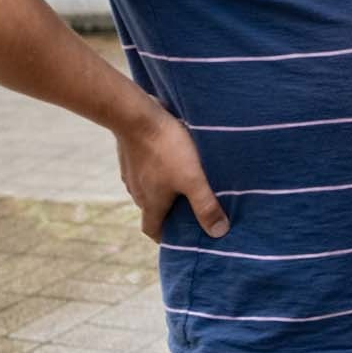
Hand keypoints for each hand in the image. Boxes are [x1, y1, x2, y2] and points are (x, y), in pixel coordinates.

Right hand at [115, 104, 228, 241]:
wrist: (136, 115)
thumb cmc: (166, 148)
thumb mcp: (192, 179)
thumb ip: (205, 205)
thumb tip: (219, 233)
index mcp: (150, 203)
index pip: (152, 230)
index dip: (166, 237)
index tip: (180, 237)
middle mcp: (137, 191)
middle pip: (153, 209)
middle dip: (171, 211)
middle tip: (192, 207)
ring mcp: (132, 172)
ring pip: (149, 187)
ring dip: (165, 188)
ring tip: (188, 181)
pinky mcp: (132, 153)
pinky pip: (146, 167)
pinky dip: (159, 168)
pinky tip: (173, 157)